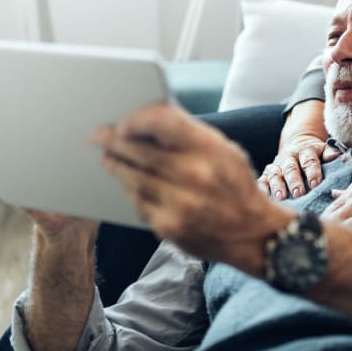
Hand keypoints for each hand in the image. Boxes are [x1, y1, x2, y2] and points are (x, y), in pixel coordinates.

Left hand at [93, 104, 289, 270]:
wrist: (252, 233)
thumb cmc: (236, 186)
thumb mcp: (225, 150)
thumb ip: (190, 134)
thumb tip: (150, 117)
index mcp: (210, 149)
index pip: (163, 122)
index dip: (137, 119)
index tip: (123, 122)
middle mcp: (194, 175)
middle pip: (139, 150)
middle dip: (113, 140)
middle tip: (99, 135)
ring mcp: (179, 203)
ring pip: (132, 177)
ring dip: (115, 164)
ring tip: (107, 157)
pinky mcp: (168, 227)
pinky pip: (137, 202)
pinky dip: (129, 190)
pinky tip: (125, 182)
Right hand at [258, 135, 339, 199]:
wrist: (296, 146)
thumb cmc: (314, 154)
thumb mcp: (323, 150)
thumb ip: (331, 154)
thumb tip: (339, 157)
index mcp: (306, 151)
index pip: (309, 161)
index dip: (313, 172)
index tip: (316, 184)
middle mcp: (289, 157)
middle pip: (291, 168)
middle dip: (295, 181)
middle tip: (299, 193)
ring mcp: (277, 165)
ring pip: (276, 174)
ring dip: (278, 186)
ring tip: (282, 198)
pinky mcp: (267, 174)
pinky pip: (262, 180)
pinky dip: (262, 188)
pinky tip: (265, 197)